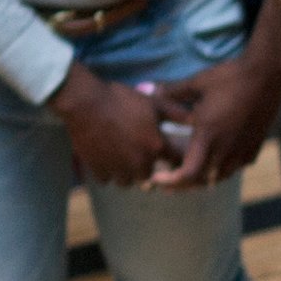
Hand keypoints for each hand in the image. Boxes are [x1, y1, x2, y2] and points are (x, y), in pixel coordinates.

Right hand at [48, 66, 170, 185]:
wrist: (85, 102)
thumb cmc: (121, 99)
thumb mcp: (153, 103)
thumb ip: (176, 114)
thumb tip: (196, 120)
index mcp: (156, 147)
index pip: (175, 163)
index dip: (172, 159)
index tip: (165, 154)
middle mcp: (140, 162)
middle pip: (149, 175)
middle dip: (145, 167)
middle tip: (134, 152)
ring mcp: (119, 169)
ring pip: (128, 181)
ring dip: (125, 173)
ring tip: (119, 157)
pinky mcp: (99, 170)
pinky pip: (107, 180)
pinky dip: (106, 172)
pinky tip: (103, 157)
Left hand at [141, 50, 280, 187]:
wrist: (267, 75)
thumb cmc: (230, 77)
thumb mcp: (197, 82)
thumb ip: (171, 92)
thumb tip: (146, 89)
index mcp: (208, 135)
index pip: (188, 173)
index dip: (171, 181)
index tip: (158, 178)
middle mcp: (226, 149)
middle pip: (202, 181)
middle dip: (183, 183)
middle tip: (168, 176)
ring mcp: (242, 150)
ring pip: (219, 177)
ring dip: (204, 177)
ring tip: (191, 169)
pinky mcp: (254, 148)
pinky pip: (235, 167)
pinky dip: (222, 168)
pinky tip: (216, 157)